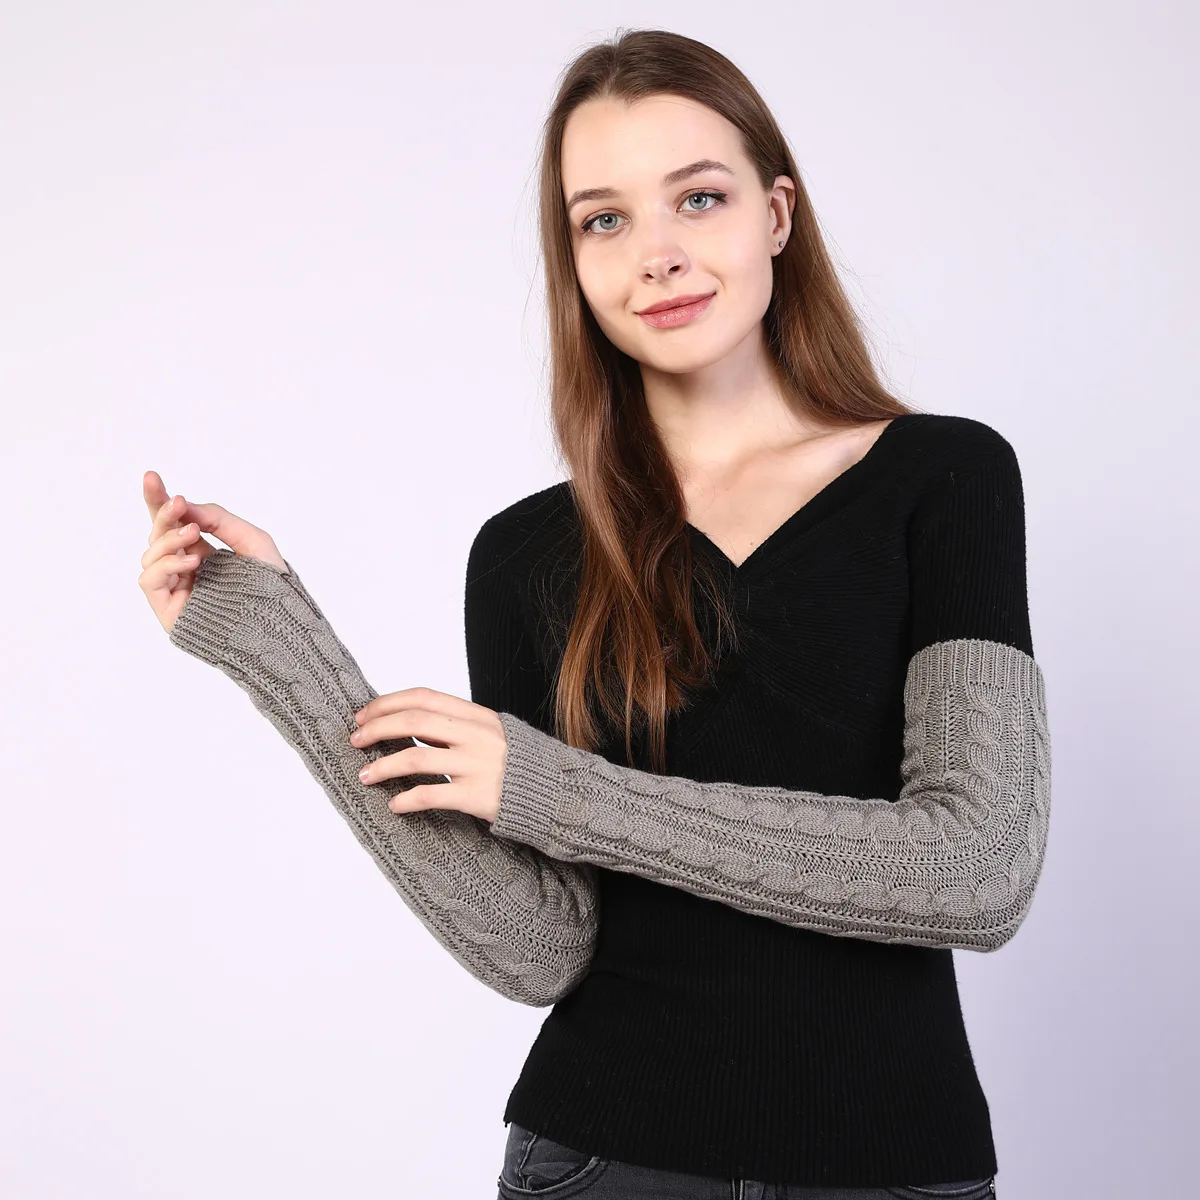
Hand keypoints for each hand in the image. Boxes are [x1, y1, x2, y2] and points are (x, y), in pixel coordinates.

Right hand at [138, 469, 288, 633]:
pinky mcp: (169, 610)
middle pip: (157, 535)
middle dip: (164, 514)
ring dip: (168, 539)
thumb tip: (182, 504)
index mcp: (202, 552)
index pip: (172, 524)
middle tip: (178, 503)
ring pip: (149, 555)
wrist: (279, 625)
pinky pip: (150, 580)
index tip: (151, 476)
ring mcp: (176, 590)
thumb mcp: (250, 540)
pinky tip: (191, 562)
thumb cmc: (272, 585)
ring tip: (193, 534)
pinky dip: (166, 565)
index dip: (158, 501)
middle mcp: (185, 570)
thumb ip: (217, 519)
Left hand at [349, 686, 507, 823]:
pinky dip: (407, 799)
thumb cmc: (519, 764)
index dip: (388, 703)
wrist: (557, 793)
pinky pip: (431, 795)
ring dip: (383, 766)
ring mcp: (476, 765)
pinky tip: (394, 804)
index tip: (364, 714)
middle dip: (378, 729)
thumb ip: (456, 727)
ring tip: (365, 776)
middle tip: (356, 741)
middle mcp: (476, 736)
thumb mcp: (492, 733)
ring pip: (416, 758)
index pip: (424, 697)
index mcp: (477, 715)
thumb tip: (409, 723)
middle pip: (414, 722)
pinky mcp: (477, 796)